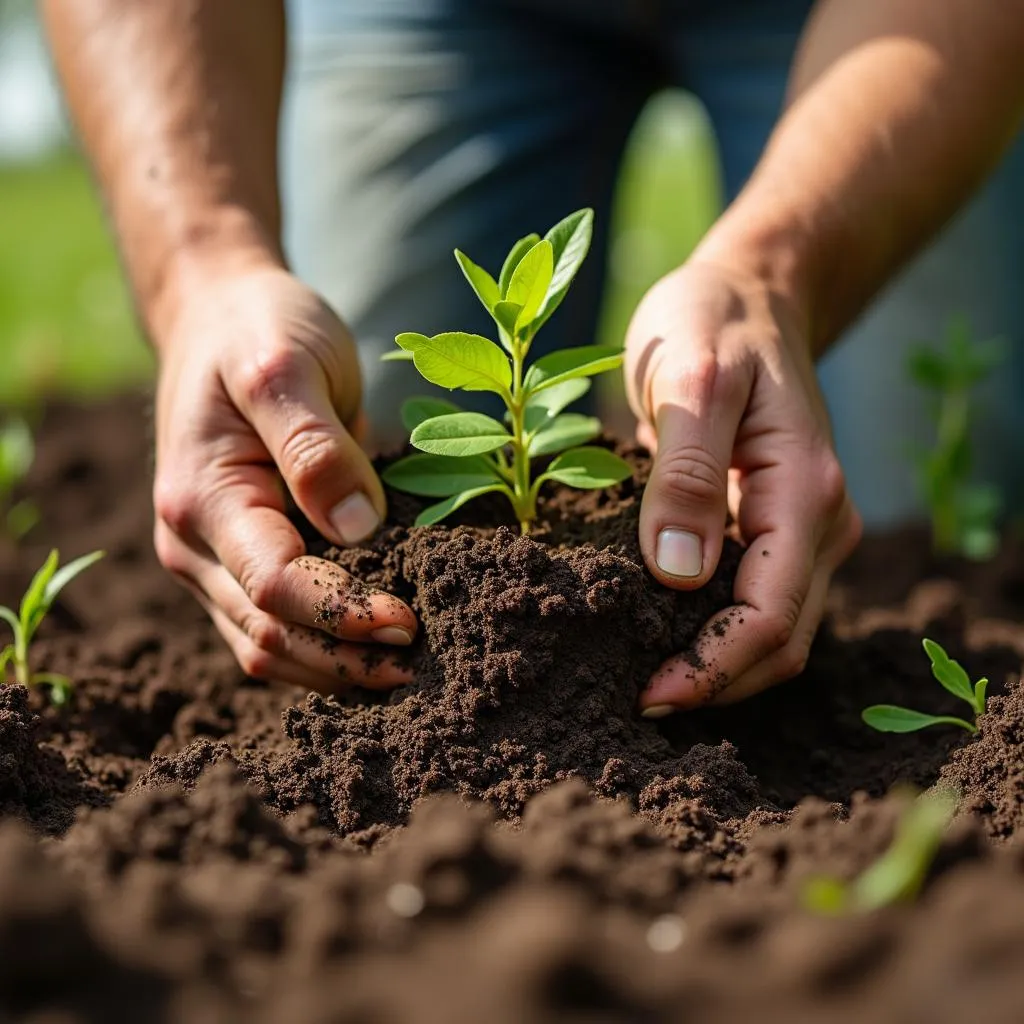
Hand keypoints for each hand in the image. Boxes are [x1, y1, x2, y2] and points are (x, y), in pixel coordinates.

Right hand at [152, 262, 417, 690]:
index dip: (343, 614)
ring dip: (335, 668)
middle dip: (345, 659)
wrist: (220, 318)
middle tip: (423, 662)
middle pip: (269, 635)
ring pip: (268, 647)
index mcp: (202, 499)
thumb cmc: (255, 332)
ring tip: (407, 669)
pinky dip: (323, 647)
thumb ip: (315, 448)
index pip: (274, 586)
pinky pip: (275, 626)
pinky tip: (372, 648)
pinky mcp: (239, 561)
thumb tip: (359, 530)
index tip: (408, 620)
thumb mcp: (286, 367)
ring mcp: (211, 560)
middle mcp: (194, 545)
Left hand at [625, 257, 860, 713]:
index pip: (771, 614)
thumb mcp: (691, 378)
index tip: (647, 694)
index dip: (711, 667)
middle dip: (711, 682)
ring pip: (771, 632)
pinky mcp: (773, 527)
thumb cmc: (714, 323)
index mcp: (805, 491)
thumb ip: (686, 473)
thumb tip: (676, 576)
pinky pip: (752, 600)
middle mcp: (818, 522)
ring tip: (638, 680)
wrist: (747, 296)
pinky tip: (656, 636)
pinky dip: (710, 632)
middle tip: (634, 702)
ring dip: (712, 667)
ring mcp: (802, 529)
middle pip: (777, 640)